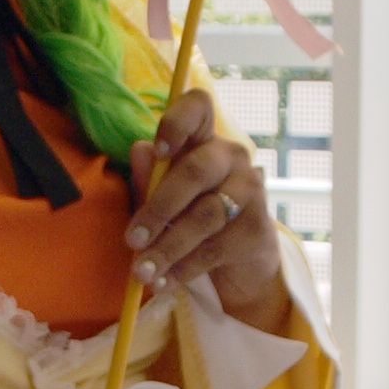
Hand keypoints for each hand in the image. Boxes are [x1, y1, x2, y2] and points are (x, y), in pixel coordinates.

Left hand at [126, 91, 286, 328]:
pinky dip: (185, 267)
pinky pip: (216, 247)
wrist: (239, 262)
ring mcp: (250, 190)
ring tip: (143, 271)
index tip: (160, 150)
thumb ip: (149, 180)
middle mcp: (231, 157)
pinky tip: (165, 281)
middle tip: (132, 239)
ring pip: (205, 216)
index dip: (178, 121)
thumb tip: (139, 150)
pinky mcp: (257, 228)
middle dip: (158, 209)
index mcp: (204, 139)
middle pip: (195, 171)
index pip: (198, 107)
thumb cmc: (191, 220)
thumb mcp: (163, 201)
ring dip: (169, 247)